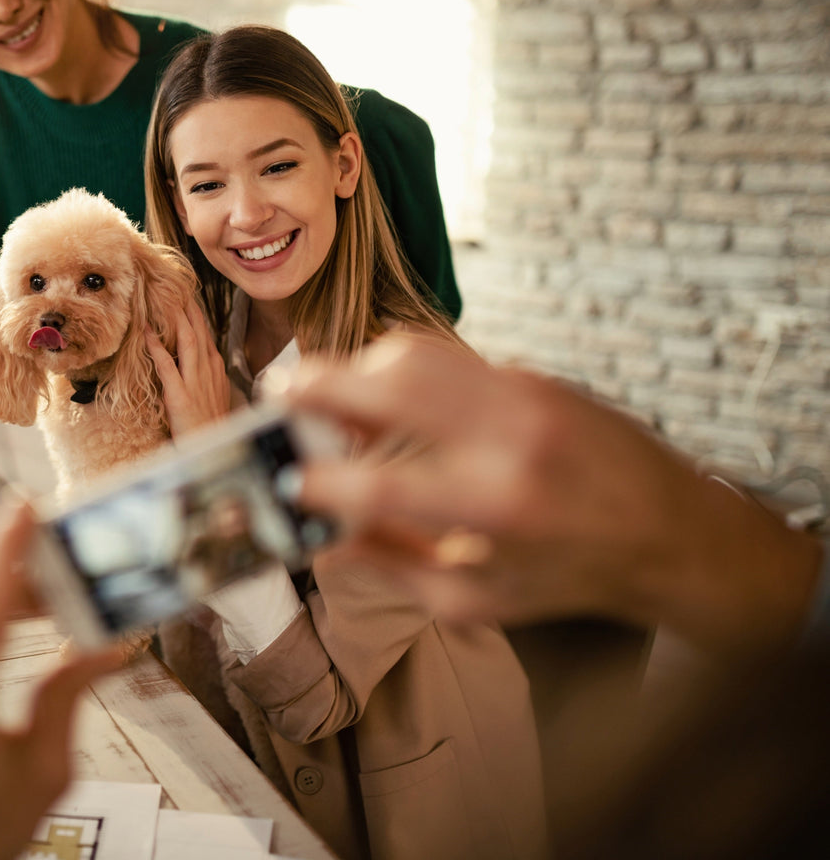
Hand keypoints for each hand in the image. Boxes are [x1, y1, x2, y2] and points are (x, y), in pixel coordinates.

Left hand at [146, 298, 232, 436]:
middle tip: (173, 285)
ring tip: (163, 299)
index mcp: (215, 369)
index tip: (183, 295)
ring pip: (187, 341)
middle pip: (198, 330)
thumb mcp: (211, 395)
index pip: (205, 333)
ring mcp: (196, 382)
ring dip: (175, 319)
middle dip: (186, 307)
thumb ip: (202, 374)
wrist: (213, 451)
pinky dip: (157, 348)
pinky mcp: (181, 396)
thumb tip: (191, 357)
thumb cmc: (208, 426)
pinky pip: (167, 366)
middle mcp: (209, 370)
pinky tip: (145, 334)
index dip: (194, 313)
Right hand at [281, 332, 820, 656]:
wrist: (674, 533)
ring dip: (356, 368)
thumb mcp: (475, 598)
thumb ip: (391, 566)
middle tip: (276, 395)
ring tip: (326, 394)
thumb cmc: (571, 577)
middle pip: (386, 385)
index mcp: (492, 510)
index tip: (284, 483)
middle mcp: (507, 440)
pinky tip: (386, 401)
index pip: (376, 485)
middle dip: (315, 386)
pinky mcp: (532, 375)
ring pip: (413, 353)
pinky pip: (447, 359)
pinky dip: (402, 374)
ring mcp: (523, 396)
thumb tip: (320, 537)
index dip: (315, 483)